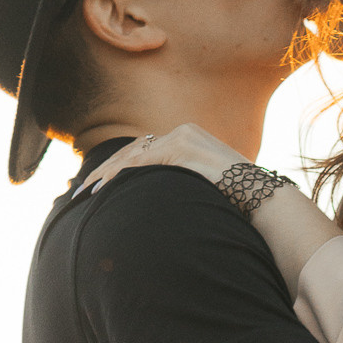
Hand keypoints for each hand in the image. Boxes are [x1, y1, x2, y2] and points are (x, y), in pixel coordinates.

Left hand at [81, 123, 237, 194]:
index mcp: (188, 141)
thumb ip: (182, 190)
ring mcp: (182, 138)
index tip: (98, 187)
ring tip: (85, 194)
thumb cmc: (237, 205)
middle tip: (80, 191)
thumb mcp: (203, 193)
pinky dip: (120, 176)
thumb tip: (165, 209)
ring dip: (106, 176)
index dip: (118, 170)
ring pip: (132, 156)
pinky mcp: (182, 147)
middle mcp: (183, 133)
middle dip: (104, 172)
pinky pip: (142, 162)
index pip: (144, 152)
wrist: (262, 199)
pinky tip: (104, 190)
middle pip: (133, 151)